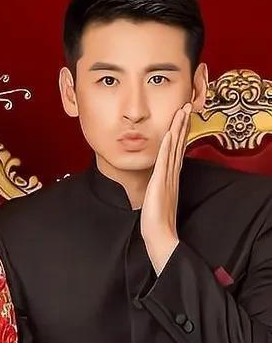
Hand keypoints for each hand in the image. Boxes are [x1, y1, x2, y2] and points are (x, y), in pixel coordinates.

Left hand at [140, 102, 191, 274]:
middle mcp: (171, 176)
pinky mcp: (160, 183)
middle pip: (179, 145)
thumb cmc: (156, 222)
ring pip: (174, 148)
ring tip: (183, 111)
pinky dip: (167, 146)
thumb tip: (154, 184)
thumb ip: (156, 189)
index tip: (183, 119)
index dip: (180, 134)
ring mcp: (167, 178)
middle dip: (183, 125)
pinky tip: (169, 133)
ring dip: (178, 129)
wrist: (159, 236)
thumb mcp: (156, 200)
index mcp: (171, 179)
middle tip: (188, 107)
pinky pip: (164, 161)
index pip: (177, 152)